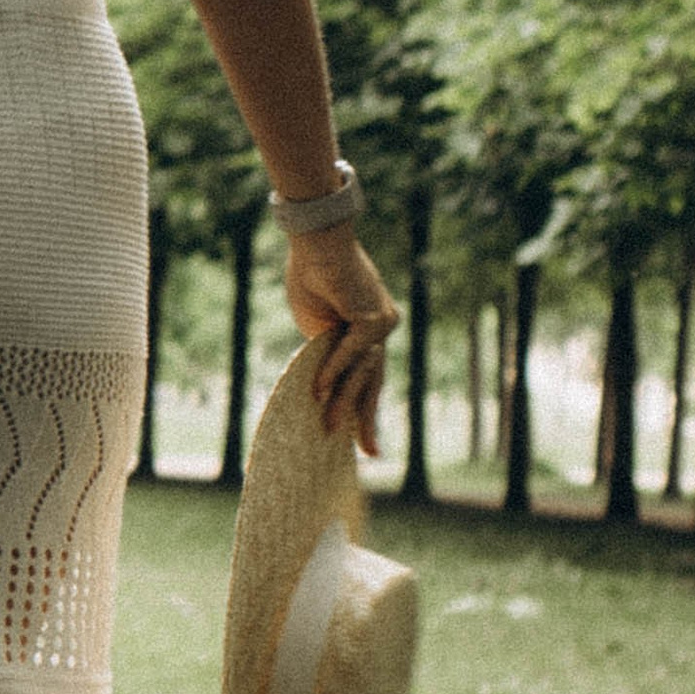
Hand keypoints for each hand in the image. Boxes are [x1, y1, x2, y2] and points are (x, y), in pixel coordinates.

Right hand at [283, 224, 398, 451]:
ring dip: (343, 401)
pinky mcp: (373, 318)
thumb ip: (323, 350)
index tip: (354, 435)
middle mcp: (382, 329)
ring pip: (361, 372)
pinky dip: (332, 372)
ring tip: (329, 430)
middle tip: (369, 453)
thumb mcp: (315, 322)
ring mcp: (381, 324)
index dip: (359, 403)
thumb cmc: (312, 274)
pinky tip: (317, 394)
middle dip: (367, 418)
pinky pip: (350, 352)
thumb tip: (323, 382)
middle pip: (374, 381)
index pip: (366, 374)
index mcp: (369, 330)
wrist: (318, 240)